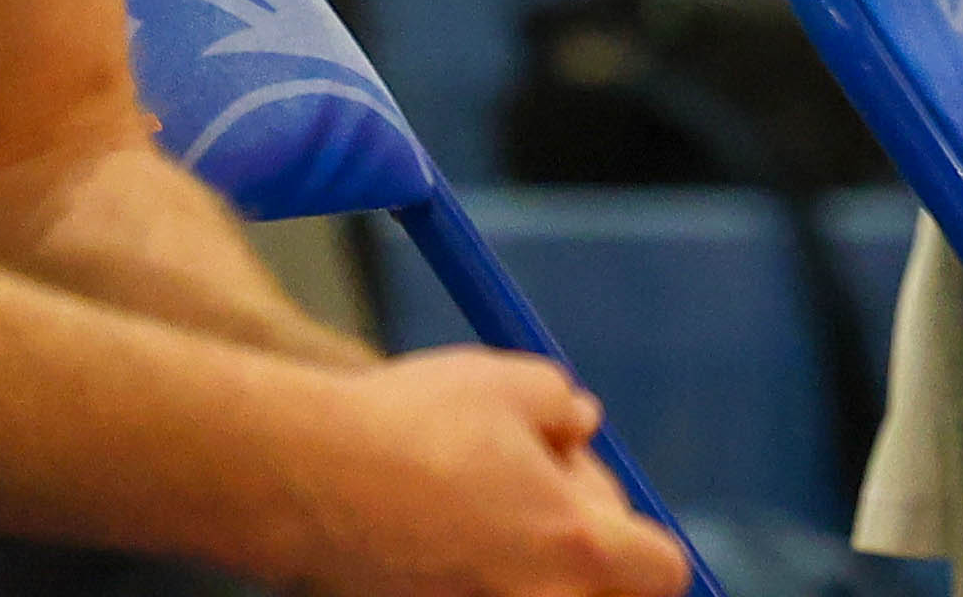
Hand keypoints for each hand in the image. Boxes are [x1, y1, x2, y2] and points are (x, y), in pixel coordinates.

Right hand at [292, 351, 684, 596]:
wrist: (299, 476)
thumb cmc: (411, 425)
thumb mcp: (517, 384)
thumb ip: (569, 410)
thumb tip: (583, 427)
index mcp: (577, 547)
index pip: (663, 572)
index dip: (640, 539)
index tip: (598, 512)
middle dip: (578, 556)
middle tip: (529, 500)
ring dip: (520, 567)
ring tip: (471, 510)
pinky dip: (465, 578)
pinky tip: (427, 534)